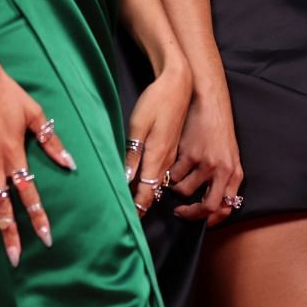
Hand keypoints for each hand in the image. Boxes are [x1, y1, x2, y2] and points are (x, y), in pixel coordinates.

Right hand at [0, 65, 73, 266]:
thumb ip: (51, 141)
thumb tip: (70, 163)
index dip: (37, 218)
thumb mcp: (34, 114)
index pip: (29, 194)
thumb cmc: (6, 92)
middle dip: (8, 234)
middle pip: (1, 206)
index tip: (45, 239)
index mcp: (14, 155)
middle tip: (14, 259)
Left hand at [125, 63, 191, 217]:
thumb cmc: (156, 101)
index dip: (138, 208)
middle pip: (155, 191)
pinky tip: (146, 185)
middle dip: (143, 206)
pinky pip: (164, 173)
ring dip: (149, 196)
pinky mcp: (172, 148)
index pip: (147, 191)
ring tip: (135, 208)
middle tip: (129, 220)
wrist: (179, 84)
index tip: (128, 221)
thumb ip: (133, 154)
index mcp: (157, 156)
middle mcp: (167, 160)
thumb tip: (126, 179)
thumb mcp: (138, 125)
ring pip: (161, 184)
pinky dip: (155, 184)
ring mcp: (172, 155)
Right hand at [169, 88, 244, 225]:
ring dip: (176, 188)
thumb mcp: (228, 155)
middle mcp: (223, 170)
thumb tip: (211, 205)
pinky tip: (172, 164)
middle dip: (191, 214)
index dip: (212, 219)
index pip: (226, 207)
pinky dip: (169, 173)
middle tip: (180, 212)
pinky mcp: (190, 154)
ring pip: (184, 190)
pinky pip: (174, 175)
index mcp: (235, 173)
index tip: (201, 221)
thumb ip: (223, 178)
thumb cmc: (217, 128)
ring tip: (174, 178)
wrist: (209, 102)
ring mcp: (206, 162)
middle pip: (207, 207)